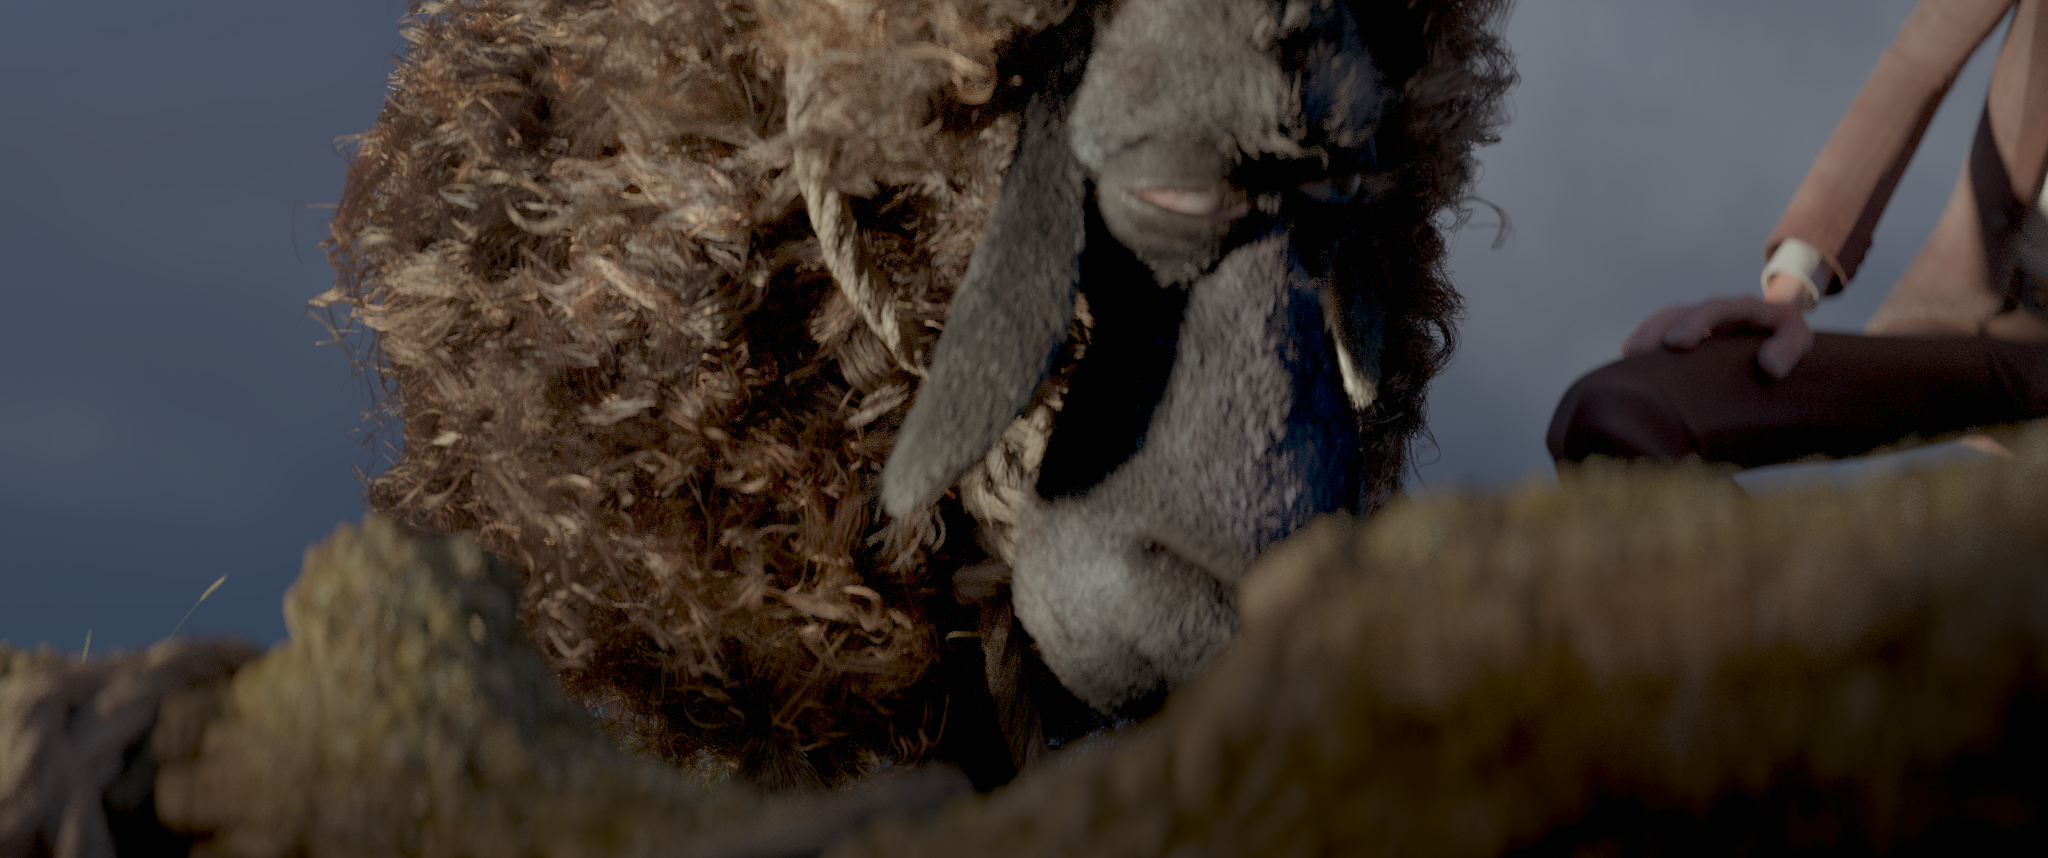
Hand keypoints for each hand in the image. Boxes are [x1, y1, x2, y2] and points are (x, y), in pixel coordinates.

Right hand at [1621, 286, 1813, 379]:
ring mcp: (1695, 321)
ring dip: (1644, 336)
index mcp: (1743, 307)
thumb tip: (1769, 367)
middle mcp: (1713, 311)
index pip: (1715, 307)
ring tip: (1628, 357)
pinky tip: (1628, 361)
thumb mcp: (1798, 339)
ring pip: (1664, 321)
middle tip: (1637, 352)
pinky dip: (1643, 343)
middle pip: (1679, 312)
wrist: (1779, 330)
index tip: (1676, 343)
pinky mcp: (1684, 334)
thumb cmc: (1787, 339)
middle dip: (1657, 329)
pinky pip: (1658, 332)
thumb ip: (1789, 348)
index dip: (1694, 322)